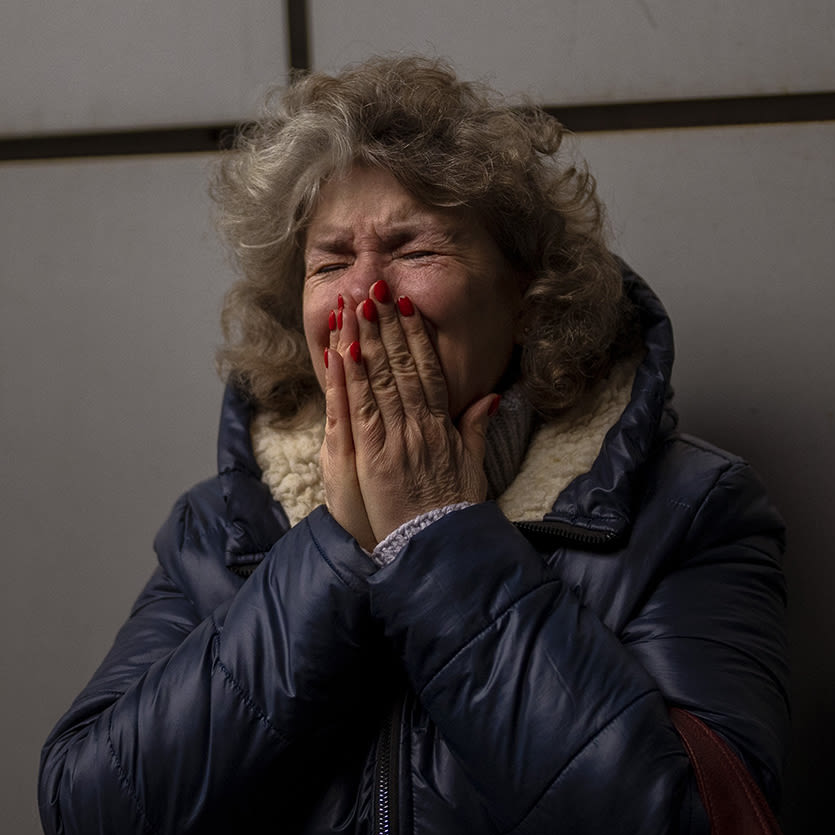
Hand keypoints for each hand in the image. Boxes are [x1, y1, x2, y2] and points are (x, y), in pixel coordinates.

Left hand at [325, 280, 500, 540]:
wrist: (438, 546)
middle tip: (376, 288)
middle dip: (388, 324)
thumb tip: (490, 397)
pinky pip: (359, 408)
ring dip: (367, 339)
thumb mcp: (474, 467)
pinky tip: (344, 349)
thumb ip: (476, 428)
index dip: (416, 335)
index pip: (427, 369)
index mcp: (441, 426)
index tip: (407, 305)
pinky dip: (351, 377)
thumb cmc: (455, 511)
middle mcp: (418, 425)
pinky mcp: (372, 455)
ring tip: (356, 306)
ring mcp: (395, 438)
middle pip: (402, 365)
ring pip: (379, 378)